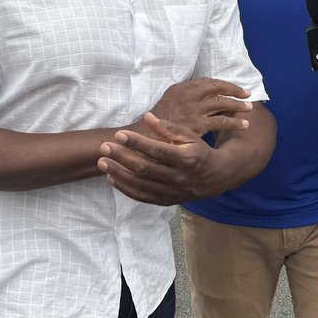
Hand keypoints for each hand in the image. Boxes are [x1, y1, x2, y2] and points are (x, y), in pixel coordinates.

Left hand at [97, 112, 230, 204]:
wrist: (215, 177)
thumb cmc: (199, 151)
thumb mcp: (190, 136)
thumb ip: (168, 128)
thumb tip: (147, 117)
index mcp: (185, 158)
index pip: (157, 150)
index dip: (137, 142)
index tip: (119, 134)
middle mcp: (178, 177)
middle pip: (145, 168)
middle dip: (122, 157)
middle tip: (104, 147)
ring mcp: (171, 191)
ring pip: (140, 184)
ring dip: (118, 173)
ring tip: (102, 162)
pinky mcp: (165, 200)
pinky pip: (142, 196)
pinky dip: (125, 188)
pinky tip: (111, 178)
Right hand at [147, 78, 253, 136]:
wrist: (147, 134)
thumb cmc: (157, 119)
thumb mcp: (169, 98)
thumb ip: (185, 93)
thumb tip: (201, 92)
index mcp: (182, 87)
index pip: (208, 81)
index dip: (224, 84)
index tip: (234, 87)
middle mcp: (190, 96)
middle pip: (218, 90)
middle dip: (235, 91)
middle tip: (247, 95)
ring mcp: (195, 110)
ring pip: (222, 104)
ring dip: (238, 106)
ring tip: (249, 109)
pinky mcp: (198, 125)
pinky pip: (221, 122)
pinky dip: (234, 123)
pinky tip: (244, 125)